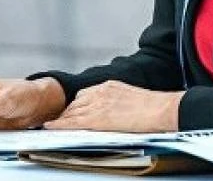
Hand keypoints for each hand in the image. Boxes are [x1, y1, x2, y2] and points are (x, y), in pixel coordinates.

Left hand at [44, 80, 182, 132]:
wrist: (162, 110)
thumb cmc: (155, 108)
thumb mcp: (133, 97)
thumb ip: (119, 101)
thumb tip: (115, 112)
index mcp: (110, 86)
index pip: (85, 95)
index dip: (75, 106)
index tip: (69, 112)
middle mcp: (101, 92)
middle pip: (75, 103)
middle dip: (66, 112)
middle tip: (56, 121)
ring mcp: (98, 104)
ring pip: (72, 111)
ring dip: (62, 119)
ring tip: (51, 126)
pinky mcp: (98, 118)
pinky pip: (73, 121)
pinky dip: (60, 124)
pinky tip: (50, 127)